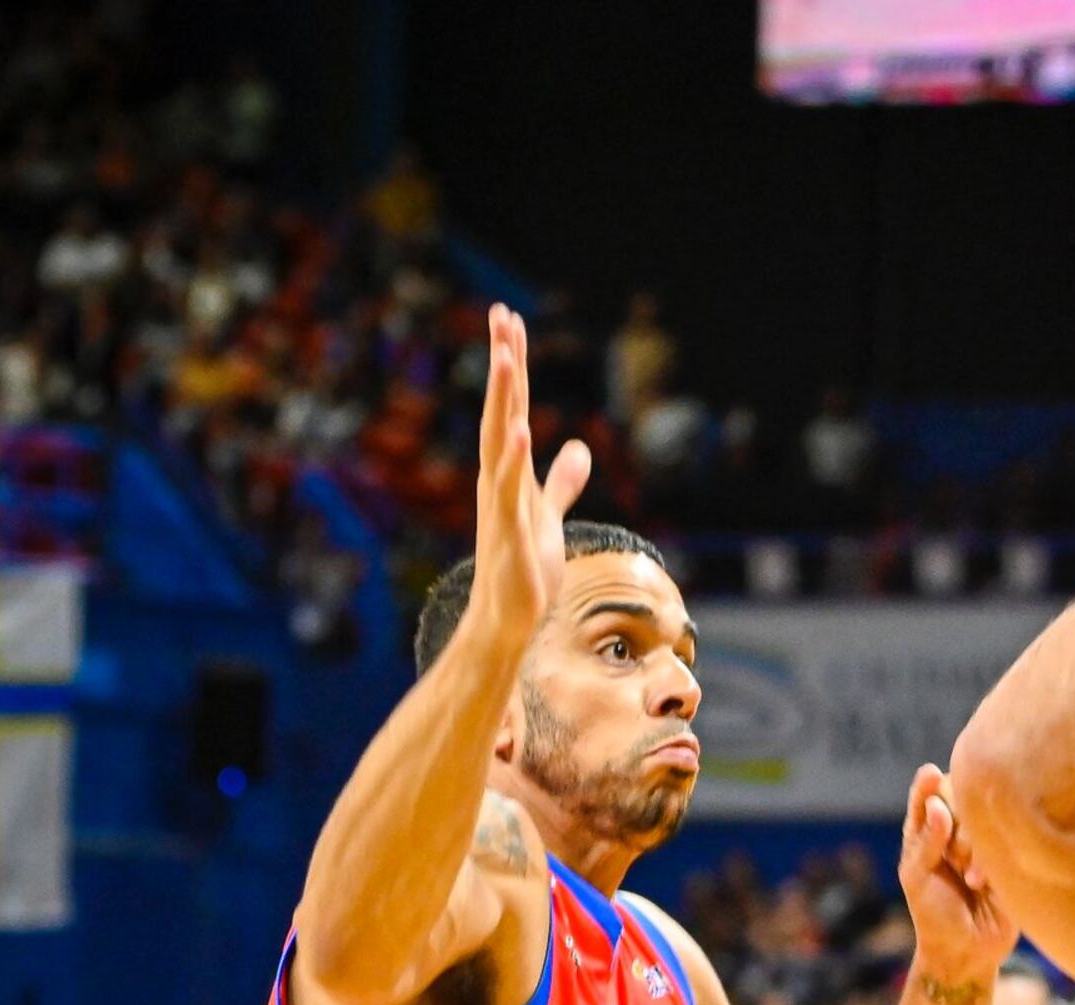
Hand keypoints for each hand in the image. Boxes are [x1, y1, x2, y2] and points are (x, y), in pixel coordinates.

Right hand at [469, 304, 592, 641]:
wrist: (507, 620)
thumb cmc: (525, 569)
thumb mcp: (548, 515)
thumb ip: (560, 481)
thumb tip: (578, 449)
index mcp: (507, 471)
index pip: (510, 406)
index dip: (511, 364)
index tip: (509, 320)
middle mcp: (497, 479)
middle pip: (500, 410)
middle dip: (502, 363)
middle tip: (500, 314)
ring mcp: (500, 503)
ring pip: (498, 440)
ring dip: (501, 399)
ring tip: (504, 357)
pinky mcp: (510, 532)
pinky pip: (510, 489)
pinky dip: (513, 458)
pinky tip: (519, 429)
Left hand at [898, 764, 1017, 983]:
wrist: (966, 953)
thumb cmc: (933, 915)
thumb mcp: (917, 877)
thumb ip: (926, 840)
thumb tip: (938, 804)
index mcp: (931, 832)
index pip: (932, 794)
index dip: (931, 785)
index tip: (931, 776)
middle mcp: (959, 832)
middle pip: (962, 799)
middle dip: (956, 823)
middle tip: (952, 855)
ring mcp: (987, 844)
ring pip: (984, 819)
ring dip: (972, 845)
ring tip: (969, 878)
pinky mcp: (1010, 859)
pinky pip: (1005, 842)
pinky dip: (989, 861)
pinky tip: (981, 883)